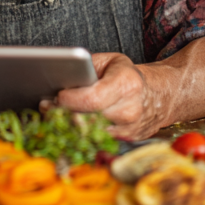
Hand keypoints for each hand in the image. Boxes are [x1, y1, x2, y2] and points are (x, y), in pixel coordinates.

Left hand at [47, 38, 204, 140]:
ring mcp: (128, 131)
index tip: (57, 95)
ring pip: (89, 134)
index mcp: (126, 84)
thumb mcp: (110, 61)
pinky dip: (79, 135)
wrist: (157, 96)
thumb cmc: (128, 75)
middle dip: (63, 113)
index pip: (92, 99)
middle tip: (47, 105)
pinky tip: (68, 126)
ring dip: (68, 126)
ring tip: (53, 115)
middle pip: (88, 119)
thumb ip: (88, 69)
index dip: (70, 99)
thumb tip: (61, 78)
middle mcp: (130, 111)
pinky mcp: (124, 143)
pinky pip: (96, 142)